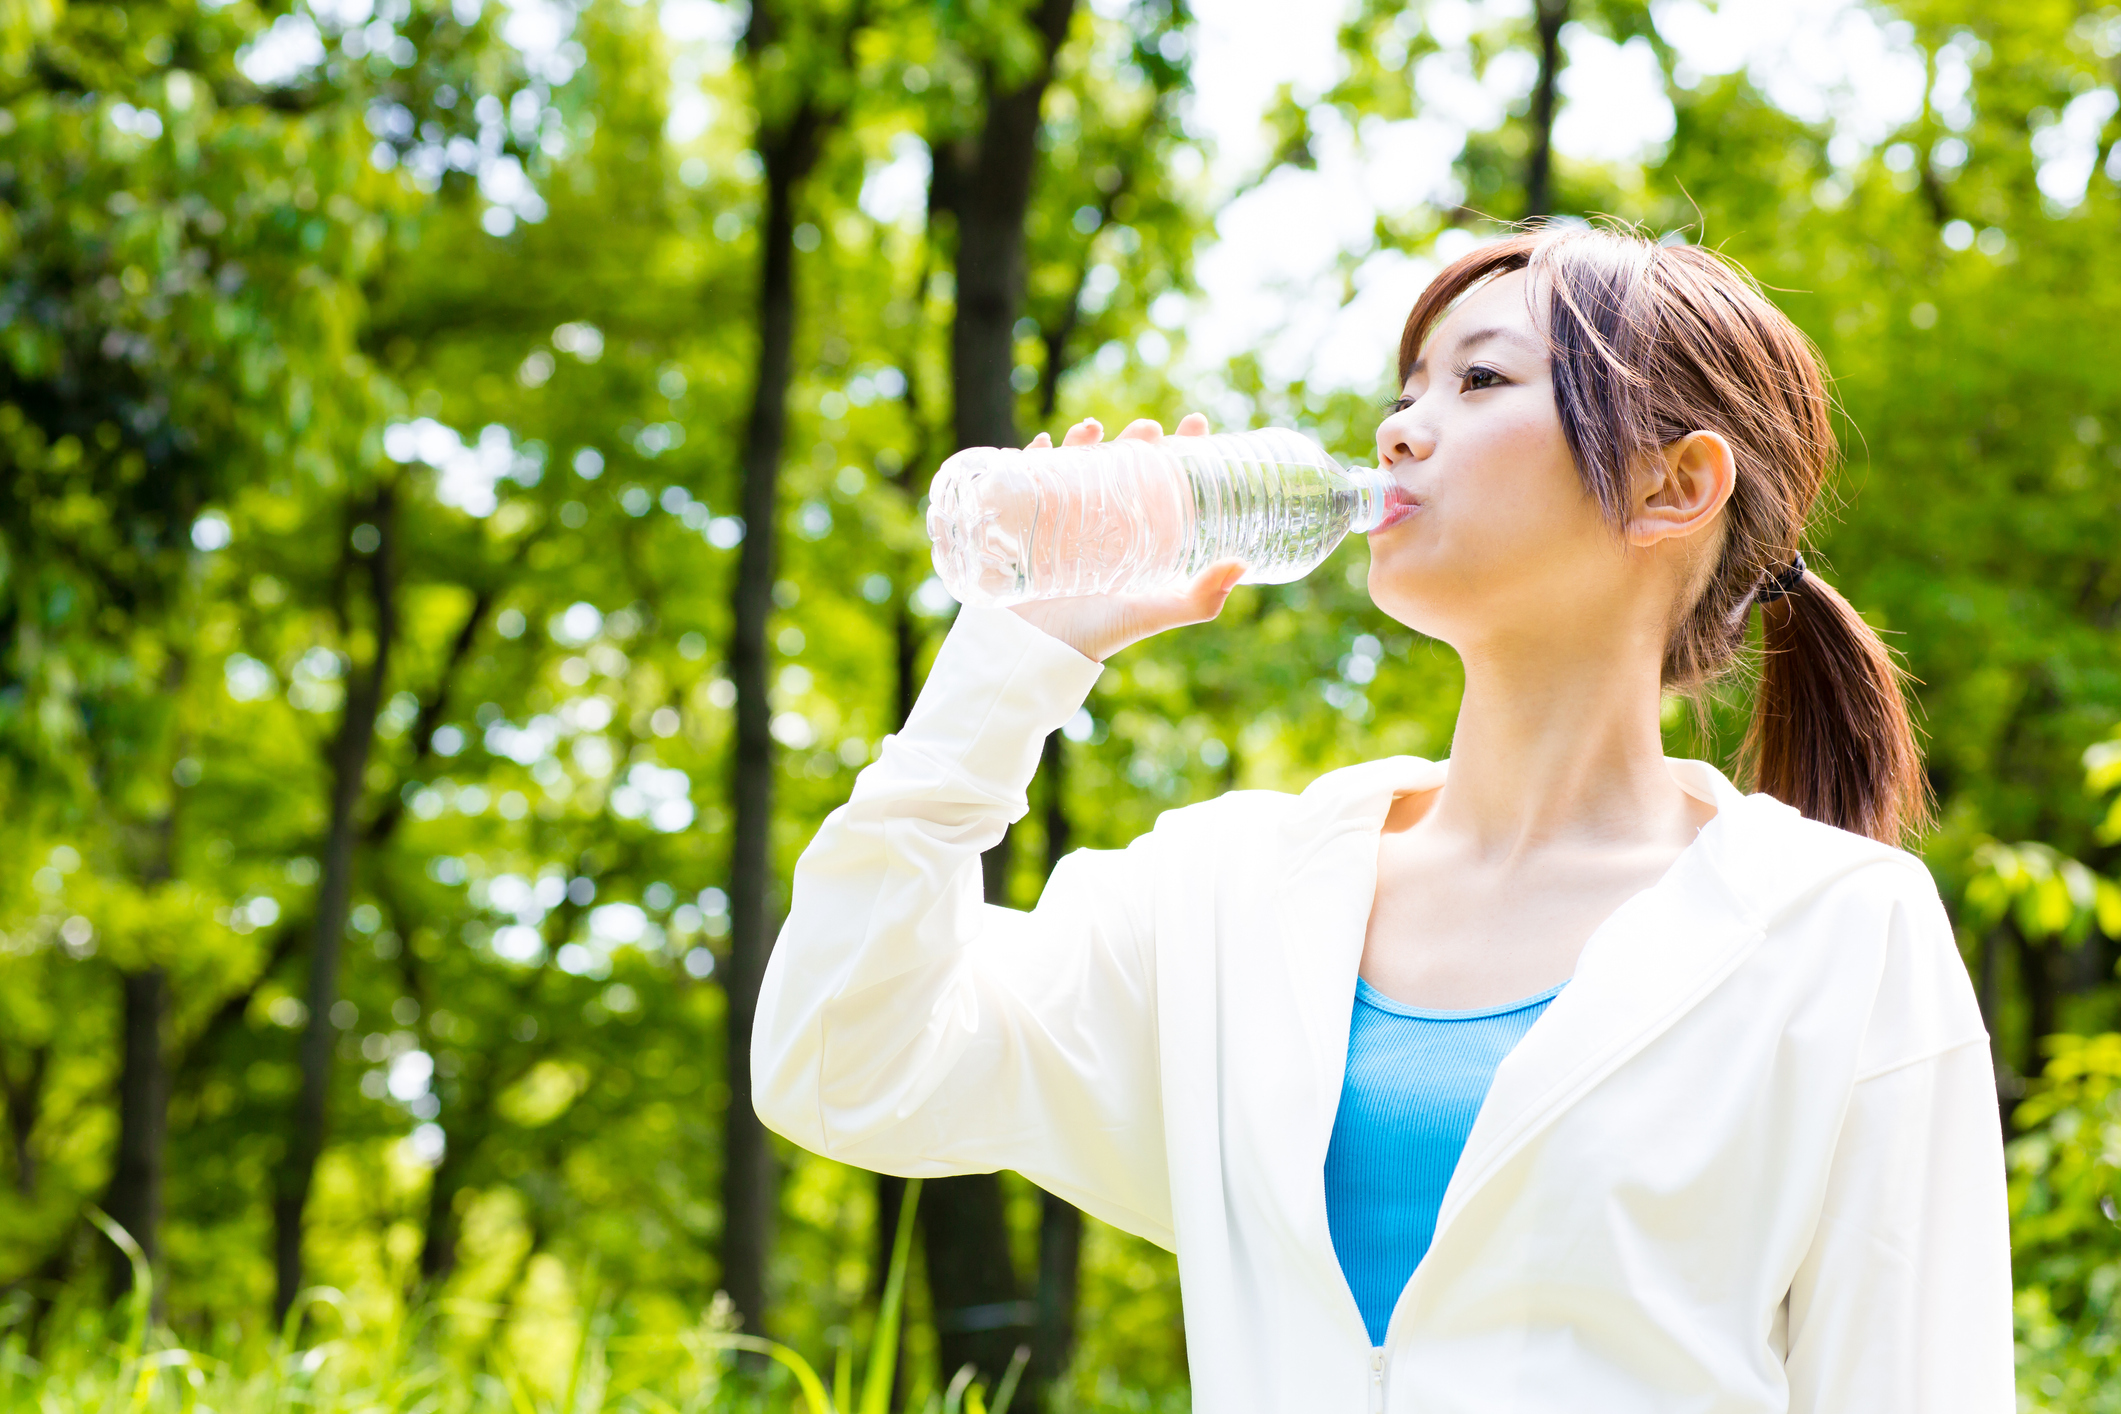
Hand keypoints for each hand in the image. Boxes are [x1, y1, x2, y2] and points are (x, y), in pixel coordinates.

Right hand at [1007, 413, 1245, 662]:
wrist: (1042, 652)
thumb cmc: (1101, 633)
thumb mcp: (1153, 612)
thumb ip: (1198, 599)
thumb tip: (1242, 564)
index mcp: (1141, 532)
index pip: (1166, 479)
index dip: (1183, 448)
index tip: (1195, 424)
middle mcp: (1106, 519)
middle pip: (1125, 463)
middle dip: (1136, 438)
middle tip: (1147, 430)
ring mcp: (1066, 517)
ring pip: (1077, 463)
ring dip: (1083, 439)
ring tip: (1091, 429)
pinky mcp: (1027, 522)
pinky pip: (1026, 480)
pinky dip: (1030, 458)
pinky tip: (1039, 447)